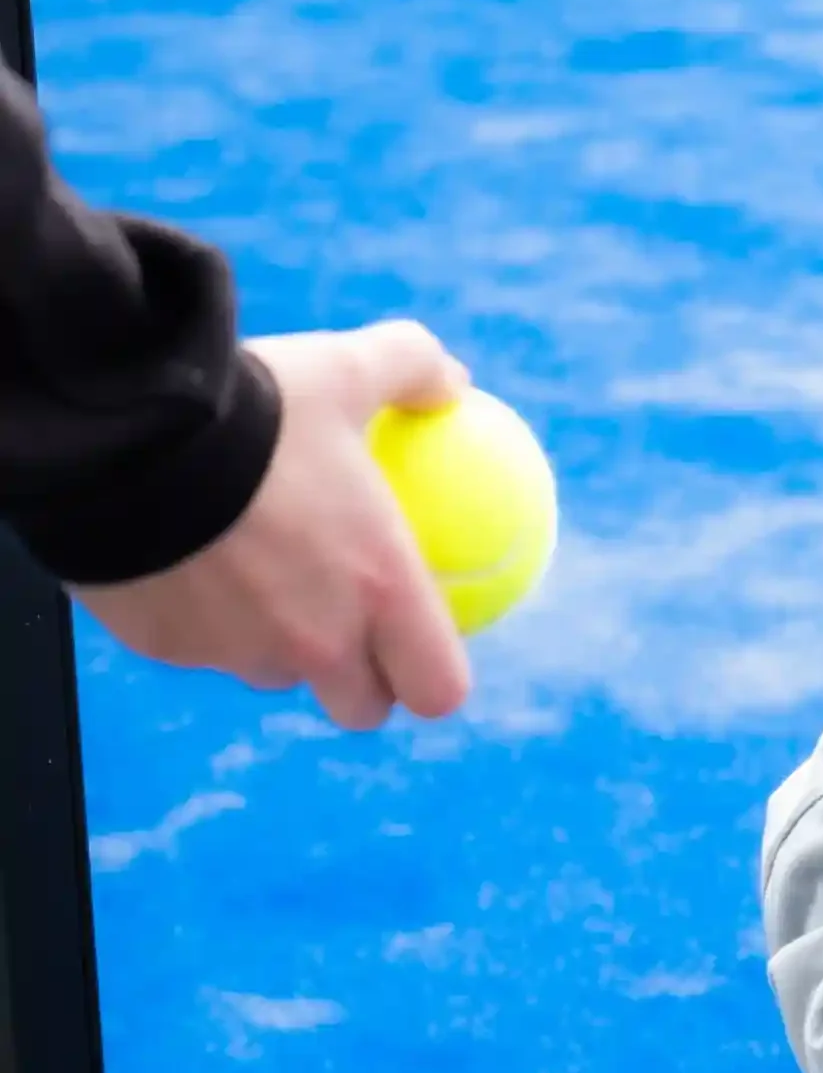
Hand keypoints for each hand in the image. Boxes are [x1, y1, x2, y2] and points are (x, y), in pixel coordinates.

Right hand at [71, 321, 473, 729]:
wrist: (120, 423)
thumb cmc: (252, 404)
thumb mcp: (342, 368)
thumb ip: (409, 369)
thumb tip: (452, 379)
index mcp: (380, 591)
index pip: (437, 690)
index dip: (432, 678)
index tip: (421, 649)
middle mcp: (317, 643)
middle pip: (358, 705)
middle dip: (358, 680)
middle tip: (346, 628)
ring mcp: (239, 653)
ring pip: (272, 672)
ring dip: (275, 643)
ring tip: (255, 576)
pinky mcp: (168, 648)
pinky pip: (196, 645)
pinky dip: (198, 615)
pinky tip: (182, 555)